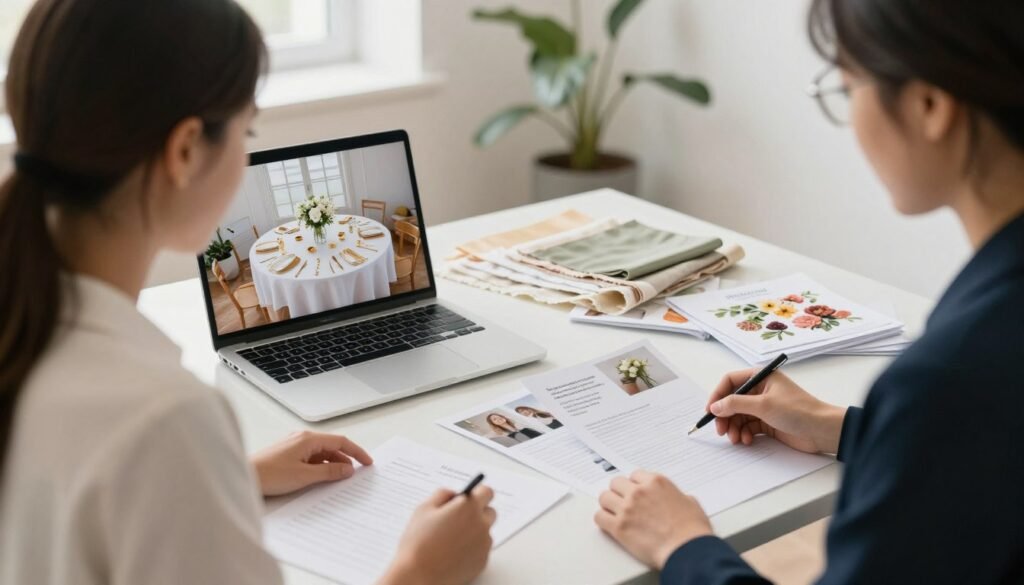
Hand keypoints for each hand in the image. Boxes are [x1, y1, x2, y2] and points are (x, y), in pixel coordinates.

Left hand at [251, 431, 372, 496]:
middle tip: (355, 474)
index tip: (367, 462)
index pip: (341, 441)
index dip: (357, 452)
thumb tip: (347, 469)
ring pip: (321, 453)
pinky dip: (320, 467)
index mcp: (308, 439)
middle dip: (345, 459)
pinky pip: (311, 458)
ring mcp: (294, 446)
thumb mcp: (305, 476)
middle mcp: (302, 439)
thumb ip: (329, 472)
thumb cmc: (269, 474)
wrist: (244, 476)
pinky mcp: (287, 455)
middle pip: (332, 447)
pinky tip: (321, 478)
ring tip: (339, 479)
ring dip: (332, 464)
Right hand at [379, 486, 496, 584]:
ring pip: (484, 531)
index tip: (469, 498)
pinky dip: (471, 548)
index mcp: (468, 507)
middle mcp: (481, 524)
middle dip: (476, 513)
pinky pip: (481, 549)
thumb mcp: (424, 509)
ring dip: (473, 531)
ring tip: (450, 539)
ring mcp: (484, 544)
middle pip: (489, 512)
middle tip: (457, 519)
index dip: (477, 494)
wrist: (418, 575)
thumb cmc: (418, 542)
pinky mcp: (482, 561)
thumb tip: (453, 495)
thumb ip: (442, 495)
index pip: (487, 492)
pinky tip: (453, 552)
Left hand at [595, 471, 711, 569]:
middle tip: (623, 502)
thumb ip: (677, 495)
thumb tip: (676, 499)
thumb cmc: (692, 530)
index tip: (634, 491)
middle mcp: (639, 492)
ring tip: (614, 512)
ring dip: (608, 505)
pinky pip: (599, 517)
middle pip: (616, 483)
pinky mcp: (619, 527)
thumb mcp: (690, 502)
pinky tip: (609, 524)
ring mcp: (627, 508)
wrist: (687, 550)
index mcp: (656, 482)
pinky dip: (603, 520)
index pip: (634, 475)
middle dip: (619, 492)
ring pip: (604, 497)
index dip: (634, 485)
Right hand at [707, 369, 845, 453]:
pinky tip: (747, 440)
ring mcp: (764, 407)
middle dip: (725, 416)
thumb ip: (736, 404)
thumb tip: (715, 407)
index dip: (718, 395)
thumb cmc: (798, 411)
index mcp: (761, 377)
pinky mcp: (768, 422)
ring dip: (734, 428)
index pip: (731, 381)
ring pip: (739, 416)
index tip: (710, 411)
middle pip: (732, 401)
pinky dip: (744, 434)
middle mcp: (761, 390)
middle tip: (721, 431)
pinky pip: (748, 427)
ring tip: (736, 439)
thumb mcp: (764, 405)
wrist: (823, 431)